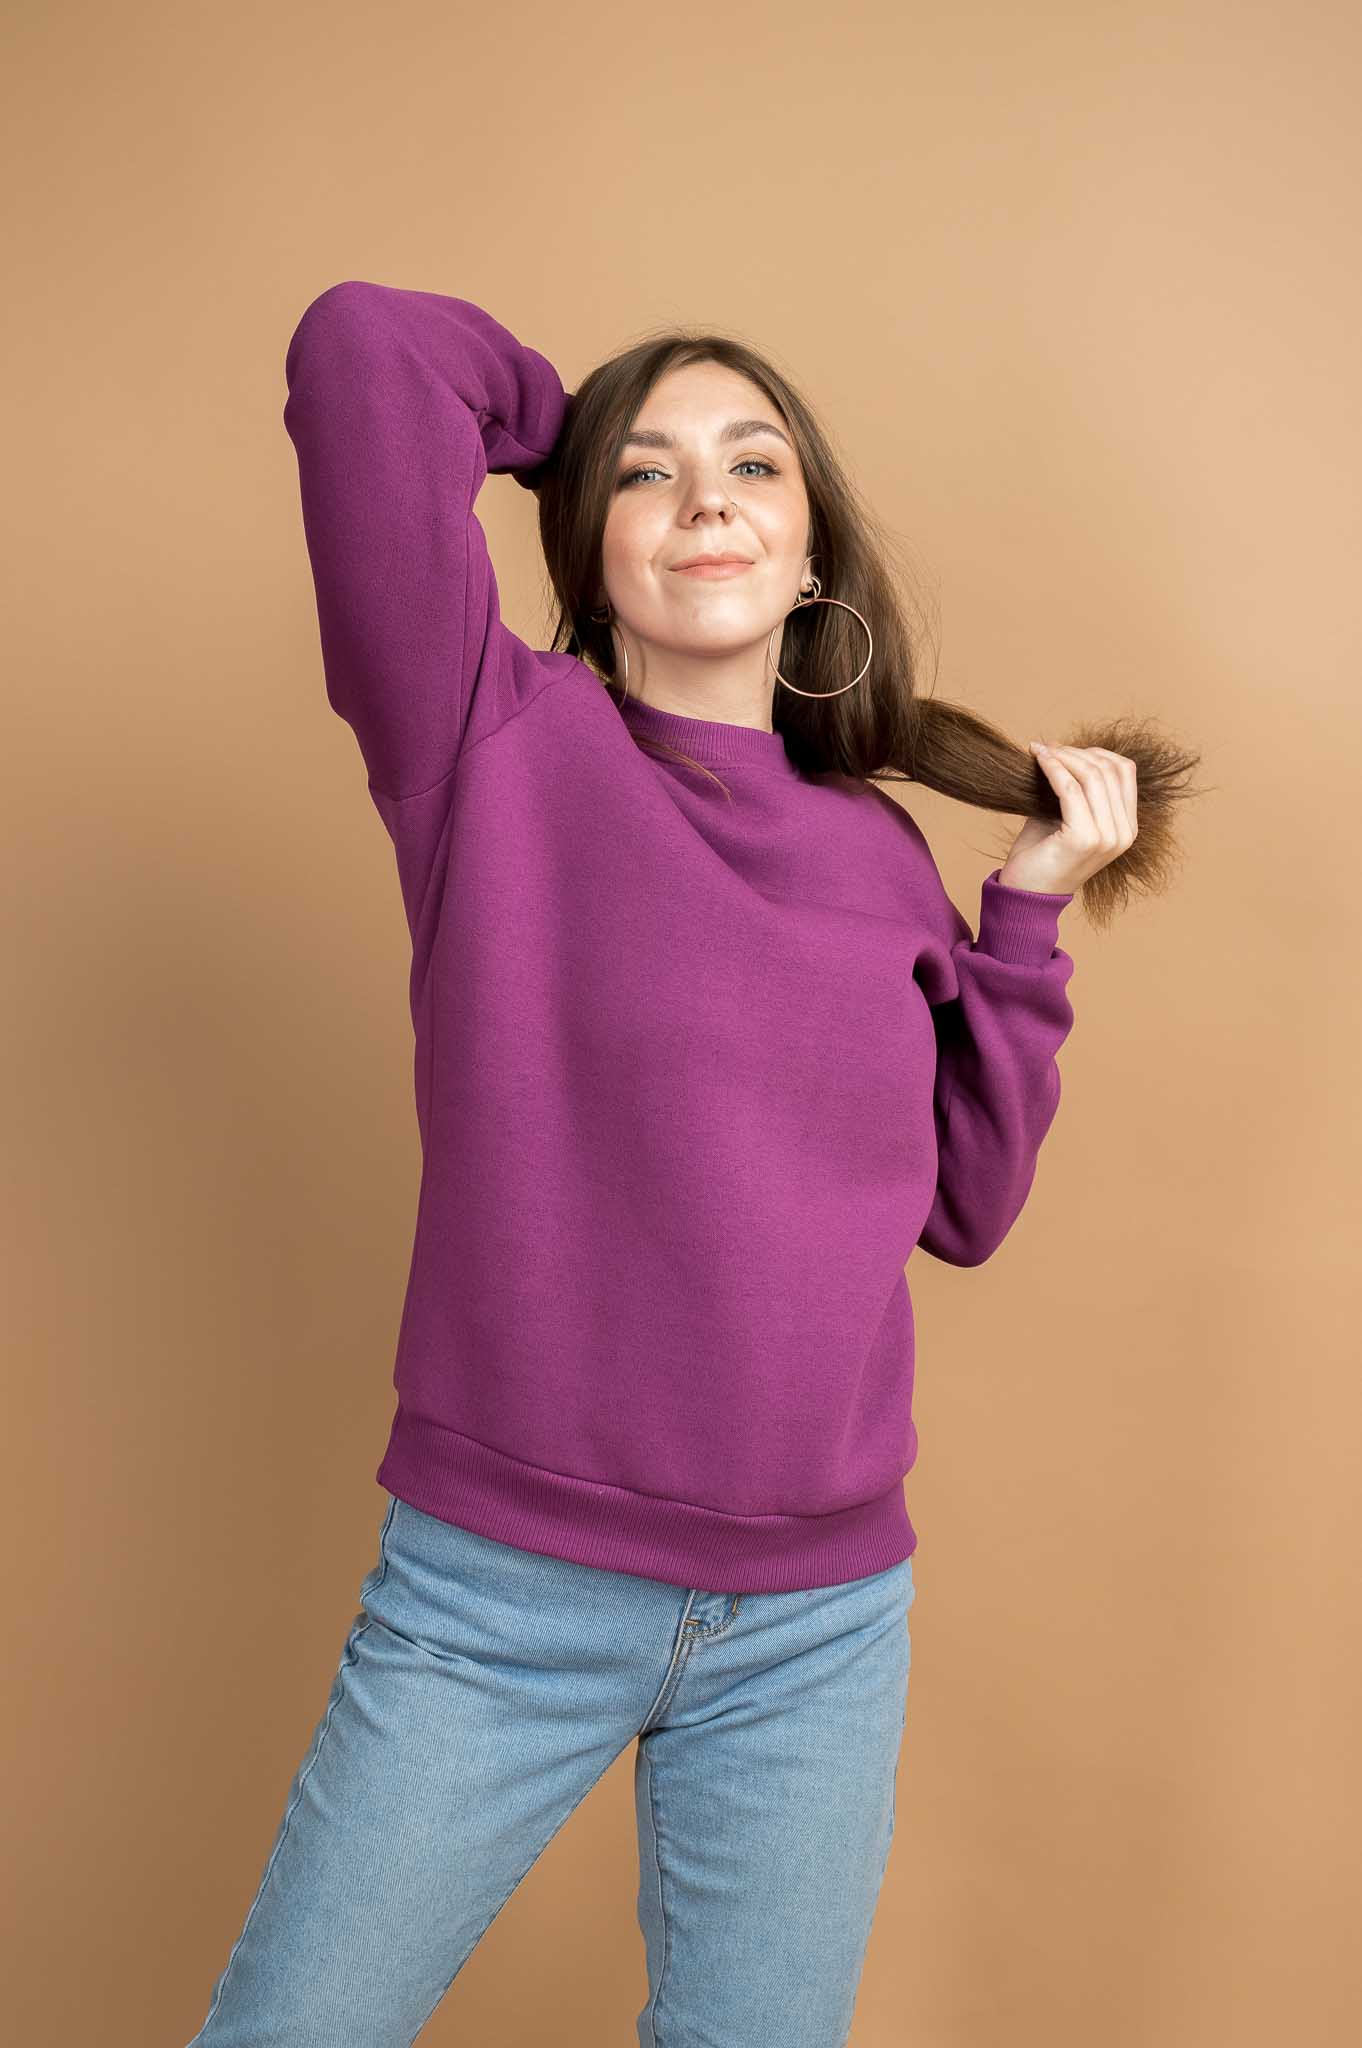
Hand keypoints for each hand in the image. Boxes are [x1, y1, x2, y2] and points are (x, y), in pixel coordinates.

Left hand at [996, 743, 1138, 894]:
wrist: (1025, 895)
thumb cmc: (1042, 854)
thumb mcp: (1066, 815)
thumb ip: (1076, 787)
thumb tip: (1064, 748)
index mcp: (1127, 828)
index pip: (1124, 771)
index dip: (1094, 752)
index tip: (1064, 749)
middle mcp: (1124, 834)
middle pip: (1108, 769)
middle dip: (1075, 752)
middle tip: (1046, 748)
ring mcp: (1107, 838)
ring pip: (1091, 775)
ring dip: (1063, 756)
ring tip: (1040, 751)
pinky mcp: (1084, 839)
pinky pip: (1070, 788)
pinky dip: (1053, 768)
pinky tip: (1037, 759)